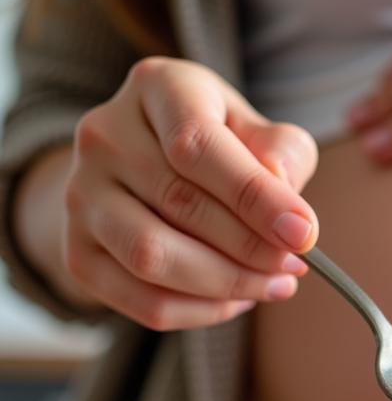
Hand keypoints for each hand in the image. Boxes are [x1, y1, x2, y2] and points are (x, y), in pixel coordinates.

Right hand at [63, 57, 319, 329]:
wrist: (149, 168)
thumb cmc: (223, 147)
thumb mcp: (260, 131)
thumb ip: (283, 154)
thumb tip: (286, 203)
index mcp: (156, 87)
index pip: (197, 145)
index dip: (255, 197)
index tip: (303, 234)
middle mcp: (103, 135)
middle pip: (180, 204)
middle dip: (252, 247)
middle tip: (296, 265)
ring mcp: (81, 195)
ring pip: (151, 257)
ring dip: (226, 283)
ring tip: (274, 285)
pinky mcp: (78, 252)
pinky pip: (142, 302)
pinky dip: (201, 312)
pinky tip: (238, 300)